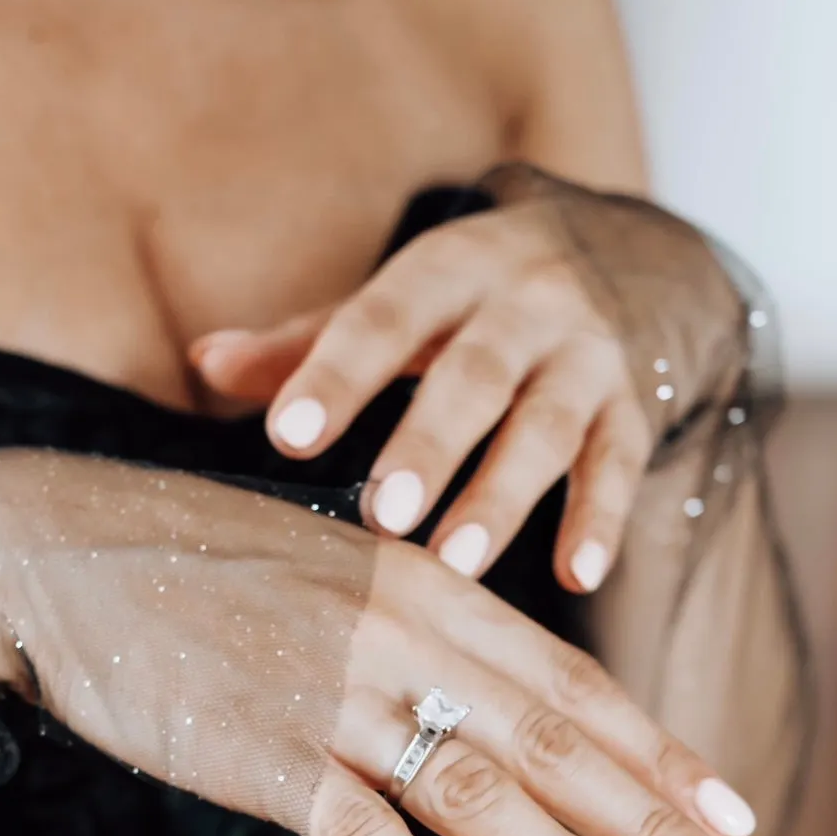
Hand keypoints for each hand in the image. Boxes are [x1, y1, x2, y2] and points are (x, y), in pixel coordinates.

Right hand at [0, 454, 756, 835]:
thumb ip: (417, 637)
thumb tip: (490, 709)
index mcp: (429, 590)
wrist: (55, 553)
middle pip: (555, 741)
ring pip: (479, 788)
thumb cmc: (198, 569)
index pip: (573, 683)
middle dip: (653, 820)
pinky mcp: (262, 753)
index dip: (660, 754)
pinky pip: (359, 834)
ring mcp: (333, 697)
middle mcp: (401, 638)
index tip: (729, 812)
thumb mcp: (333, 580)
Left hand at [190, 201, 651, 595]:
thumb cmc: (472, 300)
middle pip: (476, 375)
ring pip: (548, 426)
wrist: (625, 258)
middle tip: (382, 515)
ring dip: (505, 496)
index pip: (384, 317)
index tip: (289, 434)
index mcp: (449, 268)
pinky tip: (575, 577)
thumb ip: (307, 340)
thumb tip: (204, 362)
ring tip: (459, 562)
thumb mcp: (399, 301)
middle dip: (431, 444)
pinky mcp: (632, 409)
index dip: (337, 375)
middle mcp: (526, 304)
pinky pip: (620, 464)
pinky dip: (602, 521)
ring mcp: (587, 357)